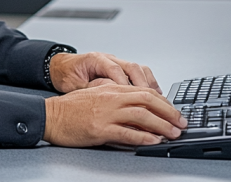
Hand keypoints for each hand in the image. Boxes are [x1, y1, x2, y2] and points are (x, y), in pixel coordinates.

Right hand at [43, 84, 185, 146]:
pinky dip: (143, 137)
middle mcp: (111, 98)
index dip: (164, 102)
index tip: (174, 112)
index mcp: (111, 89)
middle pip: (148, 101)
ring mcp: (106, 114)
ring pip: (141, 116)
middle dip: (168, 113)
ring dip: (161, 125)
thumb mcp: (96, 94)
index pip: (145, 92)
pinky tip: (153, 141)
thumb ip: (115, 96)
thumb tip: (136, 106)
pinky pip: (126, 132)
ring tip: (172, 133)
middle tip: (181, 123)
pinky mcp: (100, 129)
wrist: (50, 116)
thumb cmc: (70, 108)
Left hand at [49, 52, 161, 93]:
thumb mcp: (73, 83)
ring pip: (139, 69)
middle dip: (144, 86)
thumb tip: (108, 92)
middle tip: (153, 103)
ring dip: (149, 84)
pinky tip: (154, 94)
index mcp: (96, 59)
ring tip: (158, 100)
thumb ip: (91, 87)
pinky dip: (148, 83)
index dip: (126, 85)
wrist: (60, 67)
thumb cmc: (65, 75)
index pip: (116, 71)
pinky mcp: (120, 68)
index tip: (133, 100)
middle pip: (133, 68)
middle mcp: (109, 58)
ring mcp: (116, 62)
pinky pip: (139, 72)